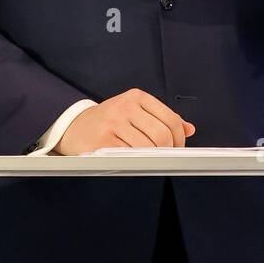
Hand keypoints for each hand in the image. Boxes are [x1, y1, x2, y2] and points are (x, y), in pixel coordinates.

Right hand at [54, 89, 194, 154]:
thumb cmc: (109, 120)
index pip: (170, 119)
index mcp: (137, 97)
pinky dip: (137, 164)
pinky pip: (129, 157)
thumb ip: (162, 118)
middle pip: (161, 135)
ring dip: (154, 161)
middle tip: (167, 160)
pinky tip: (136, 165)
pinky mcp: (102, 142)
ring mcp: (113, 124)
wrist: (74, 126)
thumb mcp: (135, 111)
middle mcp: (125, 107)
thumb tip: (189, 129)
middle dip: (169, 152)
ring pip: (147, 149)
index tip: (178, 149)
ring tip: (152, 163)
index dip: (179, 139)